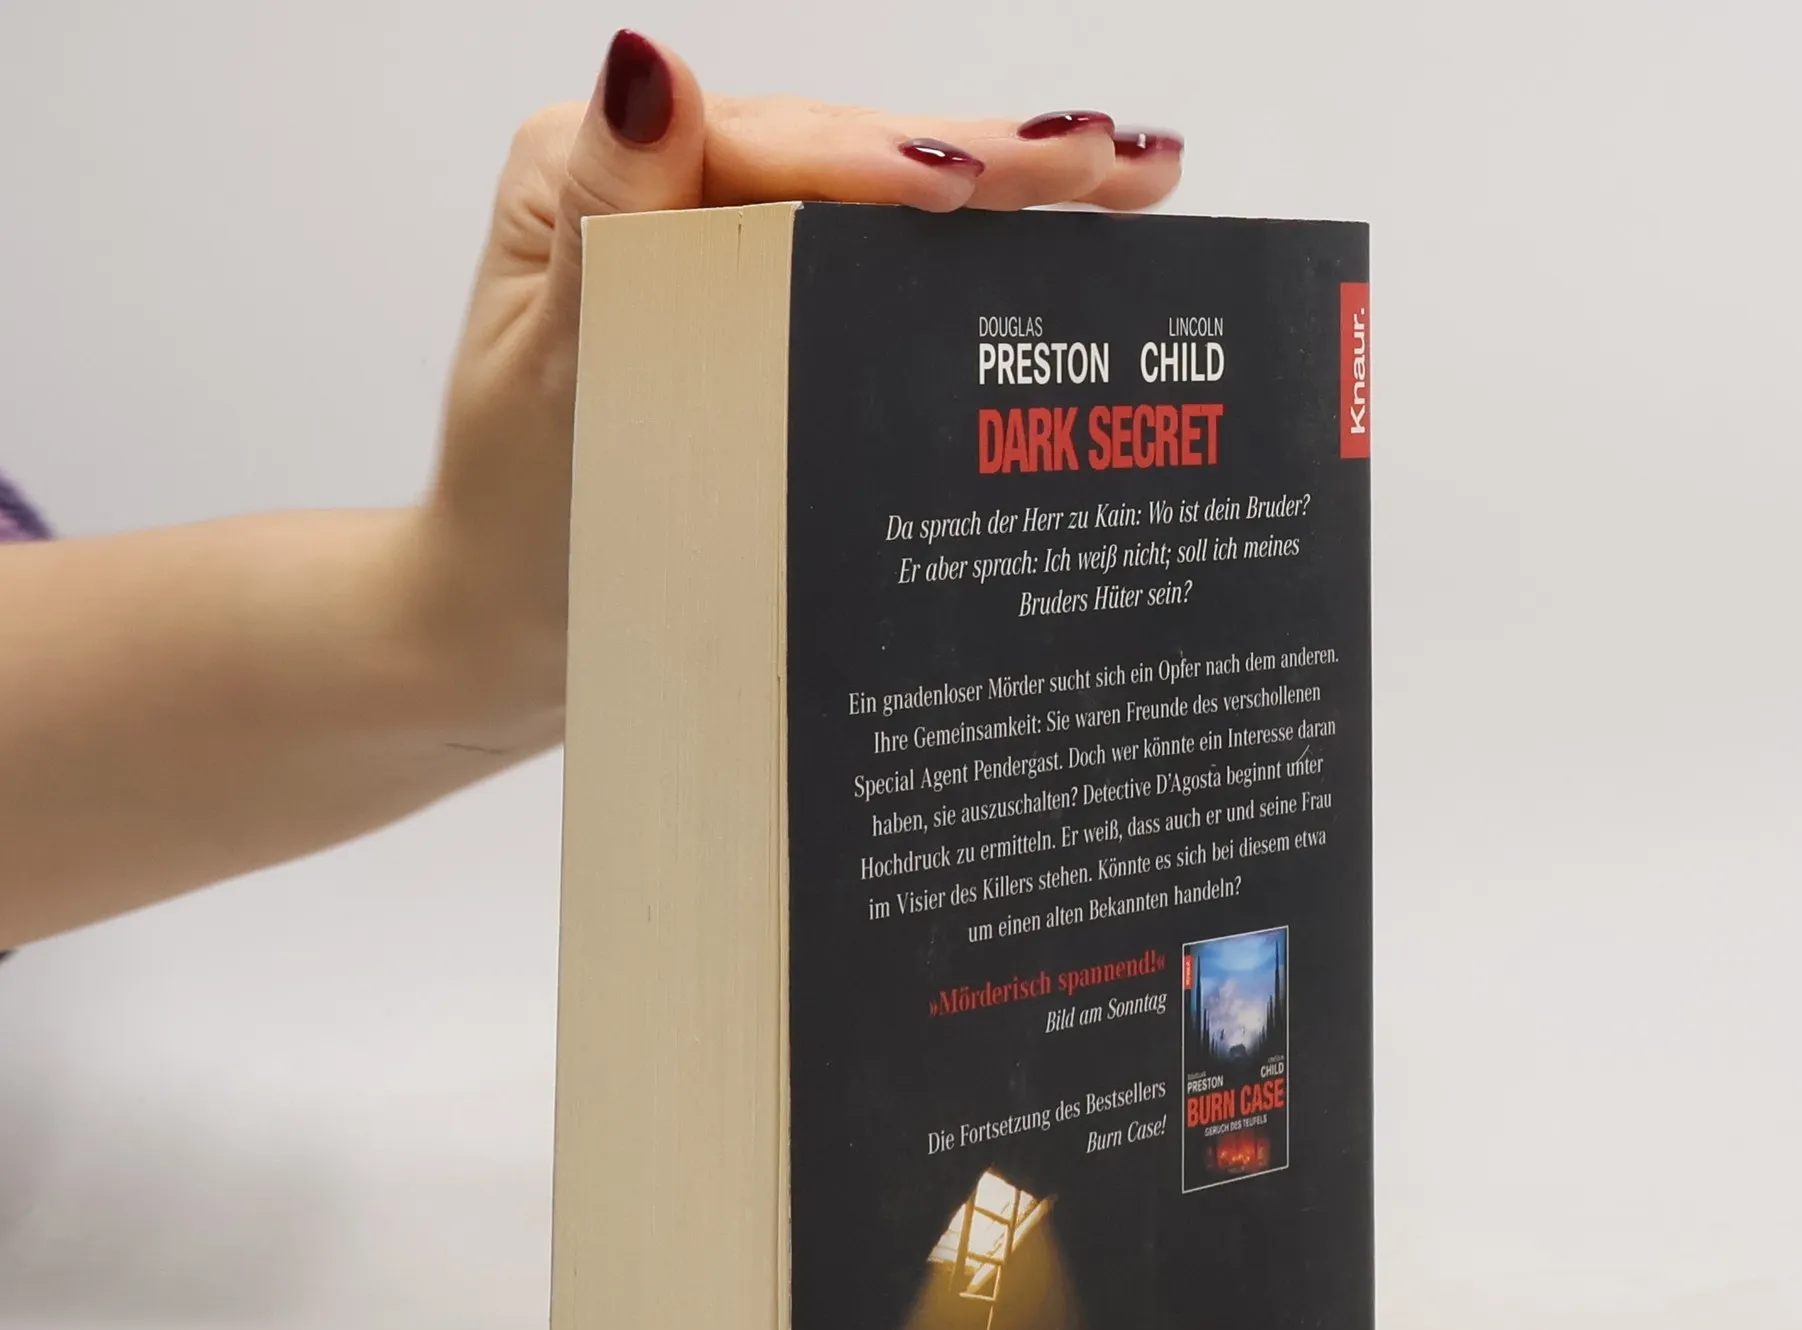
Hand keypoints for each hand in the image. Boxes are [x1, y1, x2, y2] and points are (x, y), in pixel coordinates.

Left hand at [415, 32, 1185, 752]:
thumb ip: (610, 217)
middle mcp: (665, 191)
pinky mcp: (761, 312)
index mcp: (596, 175)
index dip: (887, 166)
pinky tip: (1052, 238)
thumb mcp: (551, 373)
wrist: (509, 625)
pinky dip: (962, 265)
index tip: (982, 183)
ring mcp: (721, 250)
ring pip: (876, 212)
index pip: (771, 151)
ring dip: (1004, 198)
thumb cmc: (520, 521)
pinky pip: (868, 275)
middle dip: (988, 165)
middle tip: (1115, 161)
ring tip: (1125, 178)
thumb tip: (649, 64)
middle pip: (845, 162)